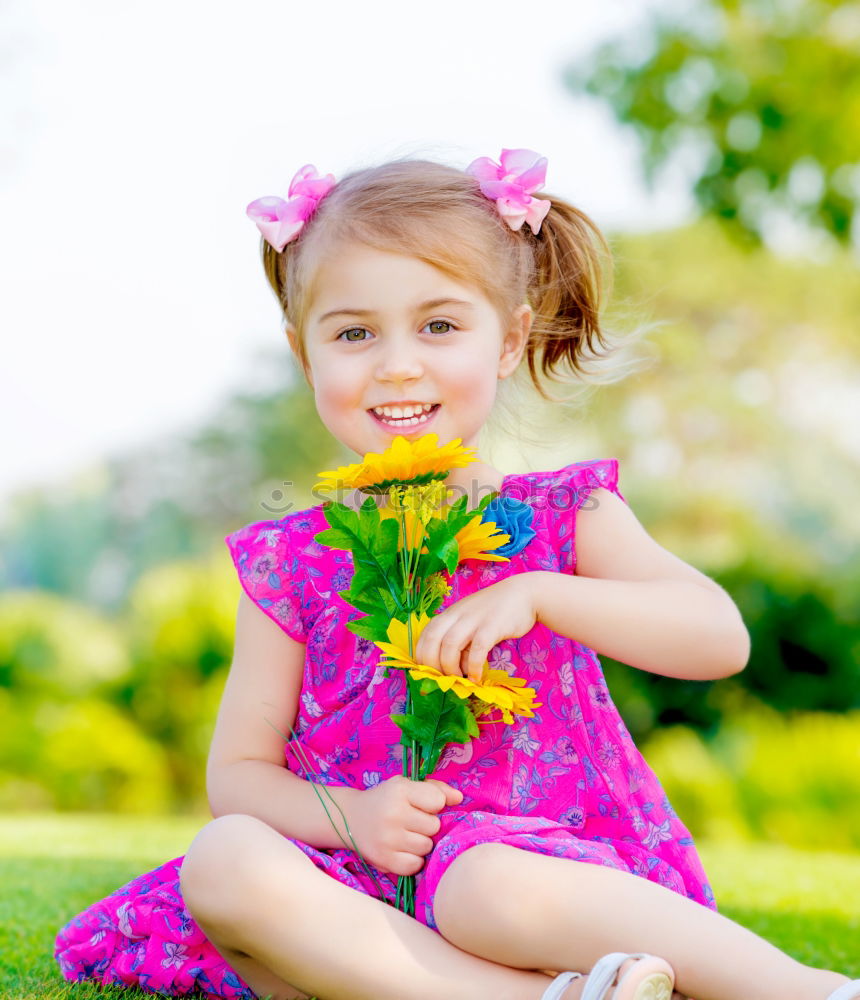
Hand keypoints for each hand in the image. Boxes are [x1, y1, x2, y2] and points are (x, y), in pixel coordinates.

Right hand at [346, 774, 462, 876]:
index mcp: (400, 790)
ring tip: (406, 835)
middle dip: (427, 825)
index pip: (438, 801)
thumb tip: (459, 798)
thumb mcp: (407, 786)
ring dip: (421, 843)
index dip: (434, 805)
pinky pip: (415, 865)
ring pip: (426, 847)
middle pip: (434, 827)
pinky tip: (402, 850)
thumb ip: (436, 789)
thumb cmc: (386, 799)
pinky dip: (412, 860)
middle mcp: (393, 814)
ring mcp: (388, 839)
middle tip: (412, 822)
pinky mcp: (384, 860)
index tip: (422, 805)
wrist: (350, 818)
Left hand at [414, 574, 540, 681]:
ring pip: (449, 645)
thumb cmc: (496, 611)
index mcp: (449, 614)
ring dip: (450, 667)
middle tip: (443, 679)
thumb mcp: (471, 622)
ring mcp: (473, 620)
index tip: (430, 673)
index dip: (422, 657)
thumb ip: (460, 641)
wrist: (524, 593)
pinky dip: (474, 666)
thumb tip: (455, 669)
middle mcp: (456, 615)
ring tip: (460, 678)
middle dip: (432, 665)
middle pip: (431, 641)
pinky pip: (477, 649)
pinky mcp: (492, 626)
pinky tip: (476, 677)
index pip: (425, 636)